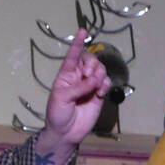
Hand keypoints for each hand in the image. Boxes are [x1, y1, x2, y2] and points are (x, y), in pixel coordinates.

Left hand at [39, 34, 113, 151]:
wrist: (66, 133)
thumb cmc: (57, 114)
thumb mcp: (61, 98)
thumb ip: (78, 87)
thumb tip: (94, 81)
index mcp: (65, 74)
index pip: (72, 55)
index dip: (77, 43)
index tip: (82, 31)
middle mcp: (78, 77)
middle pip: (90, 59)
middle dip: (92, 64)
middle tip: (88, 77)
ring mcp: (89, 85)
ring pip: (100, 70)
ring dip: (99, 75)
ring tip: (95, 87)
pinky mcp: (99, 94)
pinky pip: (106, 82)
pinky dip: (105, 84)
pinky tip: (100, 93)